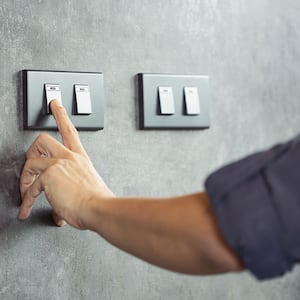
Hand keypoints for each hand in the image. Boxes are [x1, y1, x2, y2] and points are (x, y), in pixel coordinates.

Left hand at [18, 100, 113, 228]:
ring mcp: (58, 165)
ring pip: (31, 161)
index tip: (55, 104)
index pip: (70, 131)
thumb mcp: (85, 191)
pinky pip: (29, 188)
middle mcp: (69, 158)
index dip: (61, 115)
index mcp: (80, 159)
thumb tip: (58, 211)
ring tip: (26, 194)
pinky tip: (26, 210)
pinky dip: (26, 202)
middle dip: (32, 151)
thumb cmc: (97, 200)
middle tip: (31, 163)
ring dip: (24, 179)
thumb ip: (67, 196)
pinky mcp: (48, 176)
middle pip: (43, 140)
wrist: (98, 207)